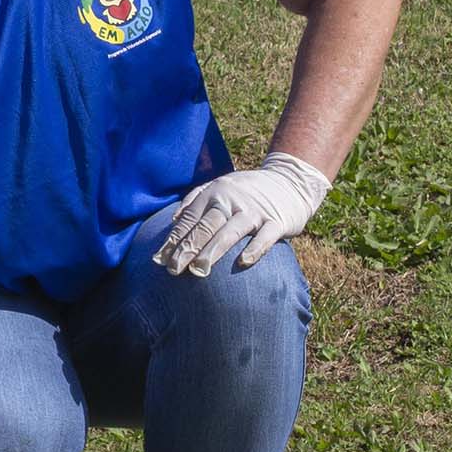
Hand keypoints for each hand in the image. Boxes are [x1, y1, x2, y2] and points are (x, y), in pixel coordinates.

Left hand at [153, 152, 331, 275]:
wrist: (291, 180)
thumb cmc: (248, 191)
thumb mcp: (220, 186)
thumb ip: (194, 200)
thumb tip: (172, 221)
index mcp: (215, 192)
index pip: (190, 218)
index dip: (174, 239)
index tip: (159, 260)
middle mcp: (232, 200)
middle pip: (206, 225)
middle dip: (188, 247)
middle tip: (173, 269)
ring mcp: (255, 210)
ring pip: (231, 231)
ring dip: (213, 250)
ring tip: (199, 271)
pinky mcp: (277, 221)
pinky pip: (265, 236)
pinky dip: (255, 248)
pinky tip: (243, 262)